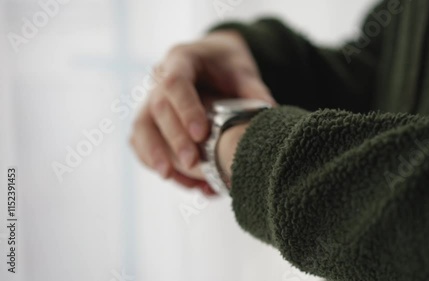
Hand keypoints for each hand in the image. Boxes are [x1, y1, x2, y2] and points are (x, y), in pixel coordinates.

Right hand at [130, 30, 274, 193]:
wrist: (211, 60)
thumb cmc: (225, 65)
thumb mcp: (242, 70)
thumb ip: (252, 90)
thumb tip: (270, 113)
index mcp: (182, 59)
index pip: (176, 83)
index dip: (186, 109)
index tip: (201, 134)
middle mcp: (159, 78)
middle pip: (158, 109)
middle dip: (174, 139)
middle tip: (192, 163)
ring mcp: (150, 99)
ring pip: (141, 127)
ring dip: (154, 154)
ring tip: (169, 176)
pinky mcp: (149, 119)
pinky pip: (140, 140)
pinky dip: (152, 160)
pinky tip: (173, 177)